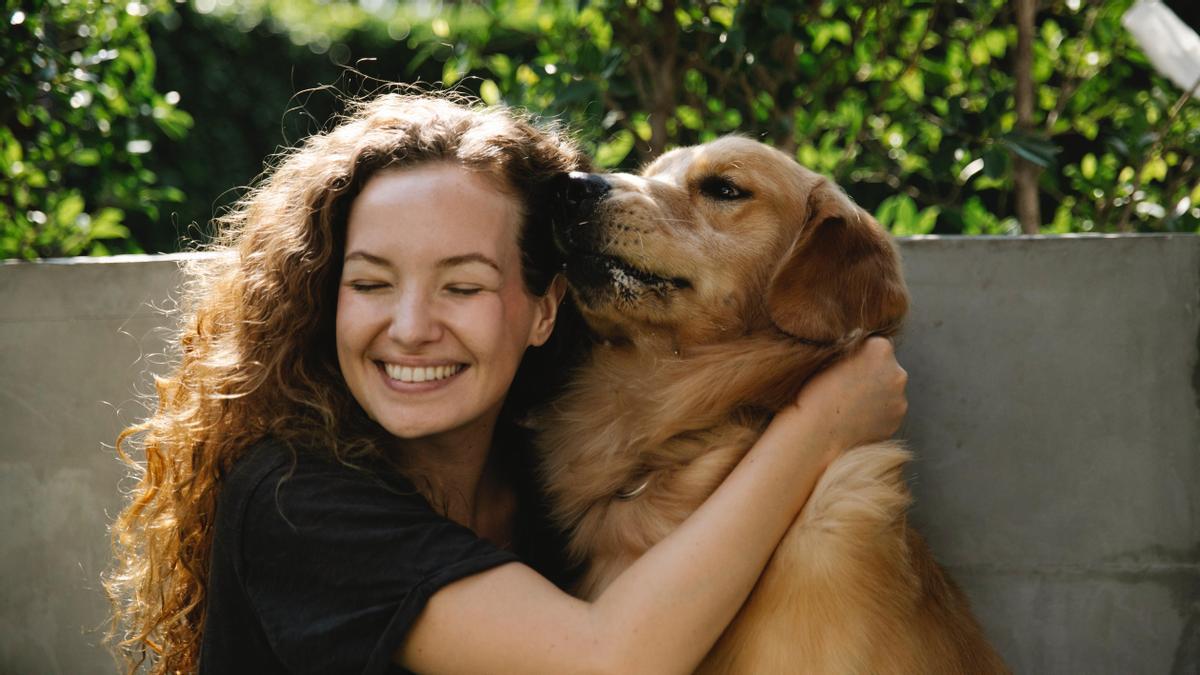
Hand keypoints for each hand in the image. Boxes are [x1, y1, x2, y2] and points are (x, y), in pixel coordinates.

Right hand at [774, 337, 908, 459]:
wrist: (815, 433)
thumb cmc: (813, 390)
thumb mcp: (829, 355)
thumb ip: (852, 348)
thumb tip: (860, 347)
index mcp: (880, 348)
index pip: (877, 345)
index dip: (860, 355)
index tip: (845, 366)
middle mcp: (897, 372)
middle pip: (887, 367)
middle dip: (872, 374)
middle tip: (846, 386)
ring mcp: (899, 399)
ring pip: (889, 391)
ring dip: (875, 394)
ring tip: (848, 405)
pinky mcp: (896, 421)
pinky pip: (887, 412)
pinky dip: (875, 414)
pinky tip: (854, 418)